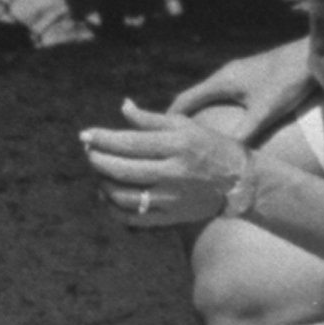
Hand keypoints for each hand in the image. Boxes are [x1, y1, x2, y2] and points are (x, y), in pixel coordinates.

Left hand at [81, 99, 255, 227]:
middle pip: (122, 169)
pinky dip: (113, 209)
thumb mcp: (184, 125)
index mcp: (176, 145)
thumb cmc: (208, 146)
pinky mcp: (171, 218)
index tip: (84, 135)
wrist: (239, 181)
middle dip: (97, 160)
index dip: (102, 138)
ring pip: (124, 196)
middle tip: (89, 152)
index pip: (129, 143)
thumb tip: (123, 106)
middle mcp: (173, 173)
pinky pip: (133, 218)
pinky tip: (108, 196)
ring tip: (100, 173)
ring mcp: (172, 199)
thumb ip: (150, 119)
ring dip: (103, 184)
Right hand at [163, 40, 315, 148]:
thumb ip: (244, 133)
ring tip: (197, 133)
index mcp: (222, 80)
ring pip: (213, 95)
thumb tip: (224, 156)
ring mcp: (241, 73)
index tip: (154, 132)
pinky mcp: (255, 75)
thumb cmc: (288, 80)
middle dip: (183, 116)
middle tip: (173, 137)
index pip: (186, 100)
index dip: (169, 117)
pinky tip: (230, 120)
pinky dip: (220, 108)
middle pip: (196, 97)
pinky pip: (228, 93)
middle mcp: (227, 74)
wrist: (314, 55)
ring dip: (202, 111)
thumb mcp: (265, 111)